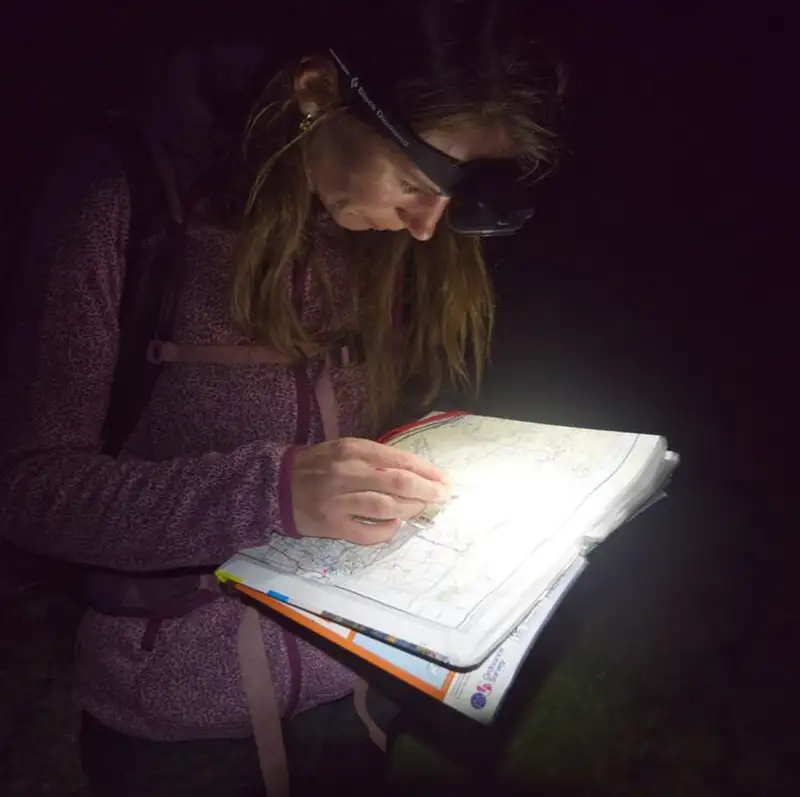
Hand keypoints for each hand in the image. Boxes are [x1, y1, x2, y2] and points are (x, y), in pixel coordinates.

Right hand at [291, 437, 450, 544]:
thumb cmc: (316, 465)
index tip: (444, 478)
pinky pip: (366, 532)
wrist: (275, 485)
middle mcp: (347, 473)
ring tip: (422, 509)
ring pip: (386, 507)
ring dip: (411, 510)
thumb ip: (375, 457)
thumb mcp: (343, 449)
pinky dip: (386, 531)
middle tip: (444, 496)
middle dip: (428, 491)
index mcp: (352, 450)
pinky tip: (395, 526)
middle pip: (399, 483)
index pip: (399, 459)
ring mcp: (338, 500)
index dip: (427, 470)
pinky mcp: (331, 525)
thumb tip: (415, 470)